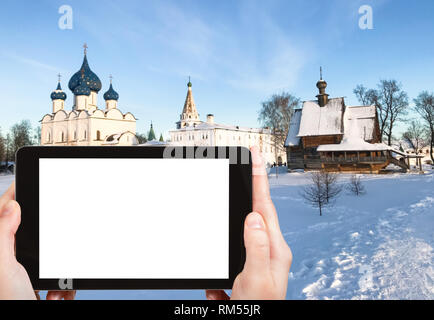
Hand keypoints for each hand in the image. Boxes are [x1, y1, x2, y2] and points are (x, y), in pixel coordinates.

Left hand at [0, 182, 74, 299]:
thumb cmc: (9, 305)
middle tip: (51, 245)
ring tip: (53, 286)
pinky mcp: (42, 292)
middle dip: (47, 242)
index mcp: (0, 256)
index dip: (14, 199)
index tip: (27, 184)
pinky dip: (64, 290)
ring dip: (58, 272)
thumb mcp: (5, 270)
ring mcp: (26, 281)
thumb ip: (3, 236)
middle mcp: (10, 266)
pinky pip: (61, 282)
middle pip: (31, 239)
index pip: (3, 218)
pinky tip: (58, 297)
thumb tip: (11, 207)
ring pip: (51, 261)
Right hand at [206, 147, 291, 299]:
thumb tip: (253, 217)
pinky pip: (231, 254)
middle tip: (249, 163)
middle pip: (257, 212)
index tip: (256, 155)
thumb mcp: (257, 279)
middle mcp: (268, 251)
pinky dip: (225, 255)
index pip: (265, 207)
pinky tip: (225, 267)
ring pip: (242, 231)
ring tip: (241, 195)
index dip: (260, 179)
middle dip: (251, 187)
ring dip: (235, 218)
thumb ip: (256, 247)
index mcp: (274, 249)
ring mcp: (255, 260)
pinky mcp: (243, 270)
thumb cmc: (261, 308)